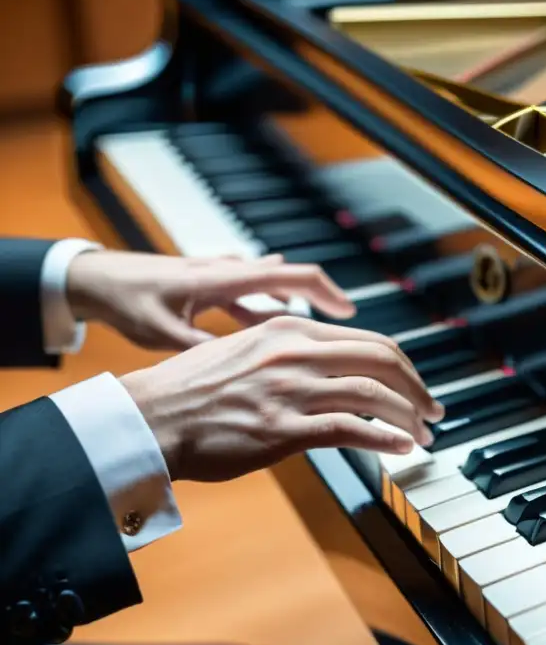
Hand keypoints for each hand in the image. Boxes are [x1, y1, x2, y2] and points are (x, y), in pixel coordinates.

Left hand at [66, 251, 354, 349]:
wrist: (96, 278)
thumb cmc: (128, 301)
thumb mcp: (166, 332)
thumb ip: (206, 349)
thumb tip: (241, 373)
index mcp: (227, 278)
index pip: (293, 277)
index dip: (327, 294)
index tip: (350, 313)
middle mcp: (230, 271)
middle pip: (291, 280)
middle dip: (320, 303)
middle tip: (345, 332)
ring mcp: (222, 276)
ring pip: (272, 289)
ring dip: (294, 310)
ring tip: (313, 342)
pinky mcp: (212, 286)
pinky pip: (251, 296)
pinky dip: (268, 311)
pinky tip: (274, 332)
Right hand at [119, 316, 444, 481]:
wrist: (147, 416)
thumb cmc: (191, 390)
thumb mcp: (245, 350)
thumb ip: (289, 353)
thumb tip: (328, 370)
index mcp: (288, 329)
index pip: (367, 340)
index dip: (402, 365)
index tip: (415, 386)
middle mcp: (294, 352)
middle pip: (381, 359)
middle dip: (417, 387)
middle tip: (434, 411)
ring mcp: (289, 390)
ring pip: (372, 393)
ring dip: (408, 415)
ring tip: (423, 433)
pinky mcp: (280, 430)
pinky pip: (348, 430)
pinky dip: (383, 438)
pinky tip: (400, 448)